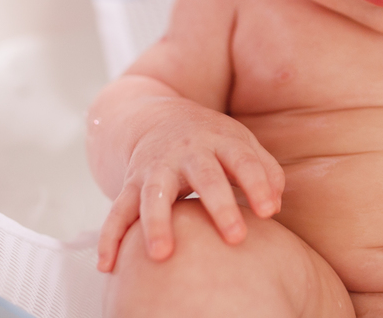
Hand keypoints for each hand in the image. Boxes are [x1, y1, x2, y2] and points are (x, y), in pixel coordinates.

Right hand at [96, 98, 283, 271]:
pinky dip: (110, 238)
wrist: (157, 117)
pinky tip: (107, 266)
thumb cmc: (211, 141)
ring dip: (156, 223)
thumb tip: (275, 205)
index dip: (257, 184)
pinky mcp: (131, 183)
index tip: (269, 212)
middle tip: (236, 237)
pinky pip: (118, 210)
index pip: (243, 161)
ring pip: (154, 194)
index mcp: (220, 140)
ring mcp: (157, 167)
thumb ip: (265, 171)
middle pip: (205, 176)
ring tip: (162, 254)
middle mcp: (188, 152)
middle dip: (220, 205)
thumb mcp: (241, 144)